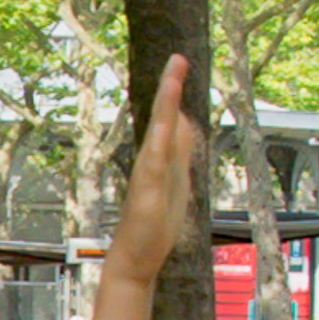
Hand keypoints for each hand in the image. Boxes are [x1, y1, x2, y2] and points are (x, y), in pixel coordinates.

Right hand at [106, 55, 201, 280]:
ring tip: (172, 75)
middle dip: (169, 87)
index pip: (168, 119)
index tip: (179, 64)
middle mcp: (152, 162)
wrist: (134, 261)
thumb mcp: (176, 182)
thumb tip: (184, 122)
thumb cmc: (152, 227)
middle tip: (177, 58)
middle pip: (162, 118)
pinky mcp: (147, 194)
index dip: (173, 93)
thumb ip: (178, 153)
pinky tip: (168, 121)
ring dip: (166, 104)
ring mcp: (148, 176)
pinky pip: (155, 162)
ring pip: (158, 133)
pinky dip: (161, 140)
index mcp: (160, 160)